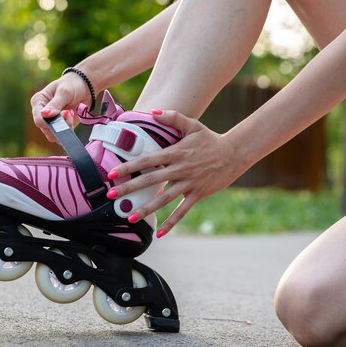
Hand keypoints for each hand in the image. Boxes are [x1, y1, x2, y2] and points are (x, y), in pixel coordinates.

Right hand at [30, 74, 90, 141]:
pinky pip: (62, 136)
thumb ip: (55, 104)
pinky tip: (72, 118)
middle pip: (45, 129)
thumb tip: (44, 114)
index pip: (38, 119)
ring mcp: (51, 121)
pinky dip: (69, 130)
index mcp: (38, 102)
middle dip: (59, 124)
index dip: (49, 122)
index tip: (63, 114)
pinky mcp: (61, 127)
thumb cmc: (71, 85)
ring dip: (65, 128)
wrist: (85, 88)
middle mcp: (42, 114)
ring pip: (53, 135)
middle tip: (68, 113)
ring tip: (70, 114)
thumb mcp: (64, 92)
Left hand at [107, 110, 242, 236]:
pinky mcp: (197, 194)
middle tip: (111, 195)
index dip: (128, 166)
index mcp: (175, 153)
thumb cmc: (210, 139)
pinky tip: (160, 234)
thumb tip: (153, 112)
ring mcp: (189, 183)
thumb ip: (172, 117)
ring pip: (164, 199)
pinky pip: (182, 211)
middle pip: (151, 179)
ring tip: (130, 217)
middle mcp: (180, 169)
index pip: (147, 160)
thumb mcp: (192, 125)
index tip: (112, 173)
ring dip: (146, 208)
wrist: (234, 153)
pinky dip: (171, 222)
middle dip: (130, 188)